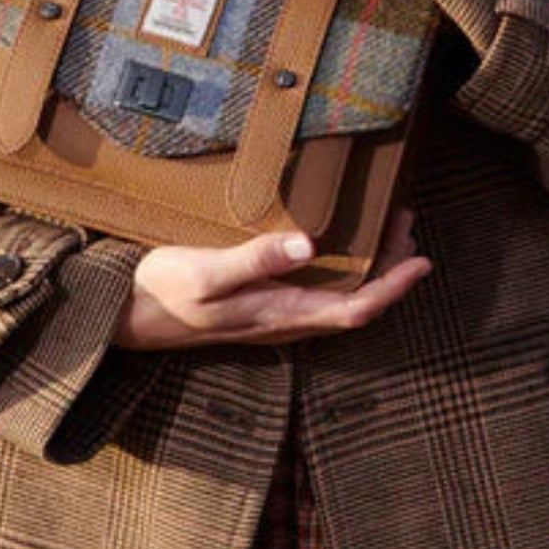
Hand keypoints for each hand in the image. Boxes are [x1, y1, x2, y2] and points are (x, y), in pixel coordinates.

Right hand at [113, 204, 430, 349]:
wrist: (126, 317)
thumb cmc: (164, 291)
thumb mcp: (207, 271)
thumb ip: (257, 259)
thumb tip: (310, 246)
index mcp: (279, 314)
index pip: (356, 308)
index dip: (394, 286)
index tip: (422, 260)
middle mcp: (283, 322)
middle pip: (355, 304)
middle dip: (389, 271)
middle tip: (407, 226)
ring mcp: (272, 318)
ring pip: (337, 300)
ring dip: (368, 270)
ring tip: (385, 232)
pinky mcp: (259, 308)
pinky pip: (316, 295)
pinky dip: (340, 272)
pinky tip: (334, 249)